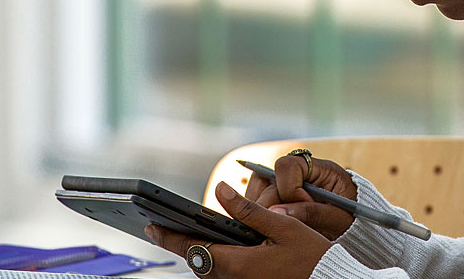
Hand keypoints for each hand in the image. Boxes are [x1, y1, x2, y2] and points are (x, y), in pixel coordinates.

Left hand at [147, 182, 331, 278]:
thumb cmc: (312, 256)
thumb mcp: (283, 226)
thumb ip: (249, 210)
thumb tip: (221, 191)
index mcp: (238, 264)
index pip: (193, 248)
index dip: (169, 237)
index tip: (151, 227)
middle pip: (197, 262)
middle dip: (181, 244)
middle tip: (161, 228)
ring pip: (208, 271)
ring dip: (196, 253)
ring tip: (183, 235)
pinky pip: (222, 276)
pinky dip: (213, 261)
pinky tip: (214, 248)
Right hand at [245, 153, 357, 240]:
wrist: (358, 229)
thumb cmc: (353, 220)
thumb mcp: (338, 219)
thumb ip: (311, 213)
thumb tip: (277, 213)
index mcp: (320, 169)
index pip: (288, 166)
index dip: (290, 189)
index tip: (302, 207)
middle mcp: (300, 173)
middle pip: (267, 178)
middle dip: (270, 203)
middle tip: (280, 224)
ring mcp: (287, 184)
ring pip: (258, 188)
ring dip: (261, 207)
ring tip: (274, 226)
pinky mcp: (279, 198)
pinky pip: (259, 200)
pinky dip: (260, 213)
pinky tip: (269, 228)